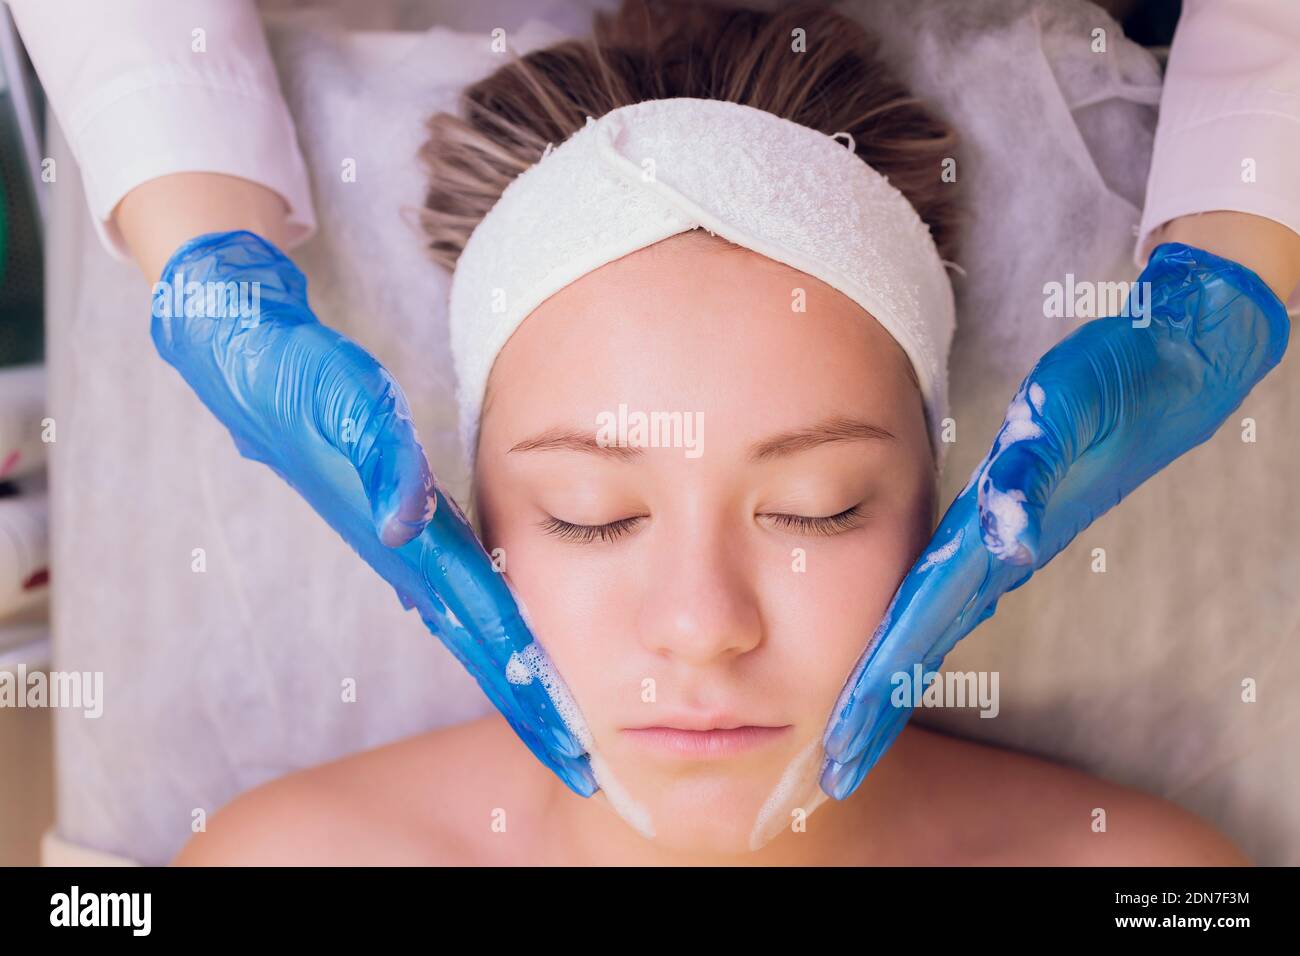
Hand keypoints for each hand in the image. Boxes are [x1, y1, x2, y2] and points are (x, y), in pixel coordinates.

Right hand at [151, 230, 596, 795]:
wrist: (255, 363)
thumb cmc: (306, 380)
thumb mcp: (348, 410)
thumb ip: (381, 465)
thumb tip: (405, 520)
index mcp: (406, 536)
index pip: (480, 618)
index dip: (521, 675)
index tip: (561, 730)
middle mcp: (404, 550)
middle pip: (477, 637)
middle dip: (522, 697)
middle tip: (570, 752)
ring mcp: (397, 540)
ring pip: (463, 616)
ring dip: (504, 665)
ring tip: (543, 709)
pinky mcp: (392, 520)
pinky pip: (449, 585)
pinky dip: (479, 621)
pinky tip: (492, 637)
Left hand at [819, 242, 1290, 798]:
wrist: (1152, 378)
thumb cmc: (1103, 394)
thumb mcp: (1059, 425)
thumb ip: (1030, 477)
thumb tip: (1005, 528)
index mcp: (990, 541)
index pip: (920, 625)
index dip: (879, 682)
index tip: (844, 738)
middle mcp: (991, 556)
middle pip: (920, 643)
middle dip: (878, 705)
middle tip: (836, 763)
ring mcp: (999, 547)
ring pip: (933, 624)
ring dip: (893, 676)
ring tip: (854, 724)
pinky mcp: (1002, 530)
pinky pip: (948, 593)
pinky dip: (918, 630)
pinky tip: (898, 648)